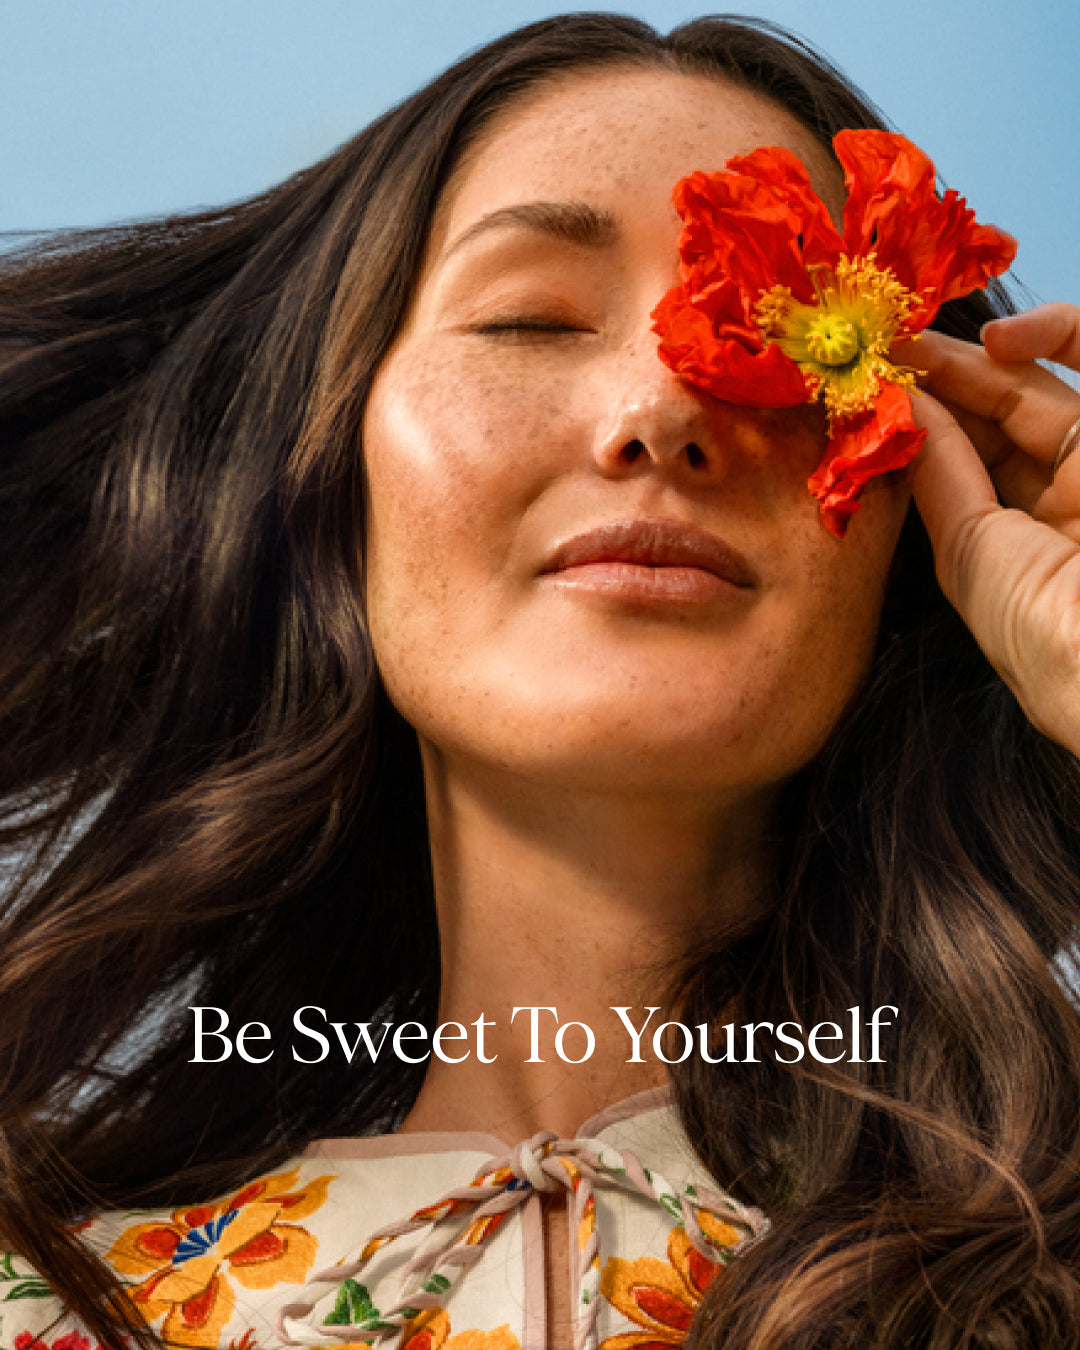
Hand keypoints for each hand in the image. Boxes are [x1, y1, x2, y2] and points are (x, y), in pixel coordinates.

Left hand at [903, 303, 1079, 756]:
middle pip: (993, 421)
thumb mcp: (969, 550)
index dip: (920, 424)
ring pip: (1034, 387)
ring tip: (914, 344)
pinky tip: (995, 339)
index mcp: (1018, 546)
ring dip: (974, 360)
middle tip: (879, 350)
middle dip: (935, 384)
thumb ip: (940, 475)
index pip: (964, 466)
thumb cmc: (1039, 627)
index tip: (867, 391)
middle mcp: (1061, 502)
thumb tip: (902, 409)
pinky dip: (1054, 333)